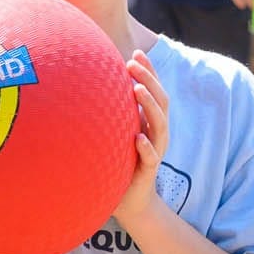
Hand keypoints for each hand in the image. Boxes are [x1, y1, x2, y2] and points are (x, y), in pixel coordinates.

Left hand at [111, 52, 171, 231]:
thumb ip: (115, 113)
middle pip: (161, 102)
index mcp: (152, 123)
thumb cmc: (121, 162)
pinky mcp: (148, 171)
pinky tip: (137, 137)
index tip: (137, 52)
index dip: (149, 72)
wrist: (131, 201)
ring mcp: (155, 151)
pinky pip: (151, 158)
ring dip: (149, 105)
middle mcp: (158, 134)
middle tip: (132, 64)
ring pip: (160, 125)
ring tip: (137, 89)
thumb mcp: (119, 133)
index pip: (155, 91)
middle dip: (149, 80)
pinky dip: (145, 147)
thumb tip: (92, 86)